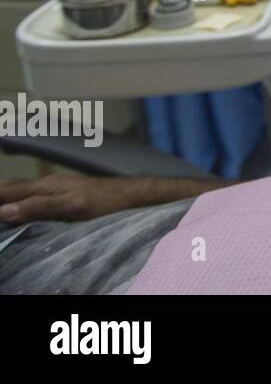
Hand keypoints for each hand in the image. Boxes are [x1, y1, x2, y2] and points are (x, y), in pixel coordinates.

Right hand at [0, 175, 148, 223]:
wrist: (131, 194)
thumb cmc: (105, 201)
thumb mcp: (72, 206)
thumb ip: (40, 207)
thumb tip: (4, 211)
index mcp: (44, 186)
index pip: (7, 189)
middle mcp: (46, 184)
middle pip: (11, 187)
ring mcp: (54, 188)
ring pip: (20, 189)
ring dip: (5, 195)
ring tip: (2, 204)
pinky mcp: (62, 194)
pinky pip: (31, 194)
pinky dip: (17, 198)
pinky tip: (17, 205)